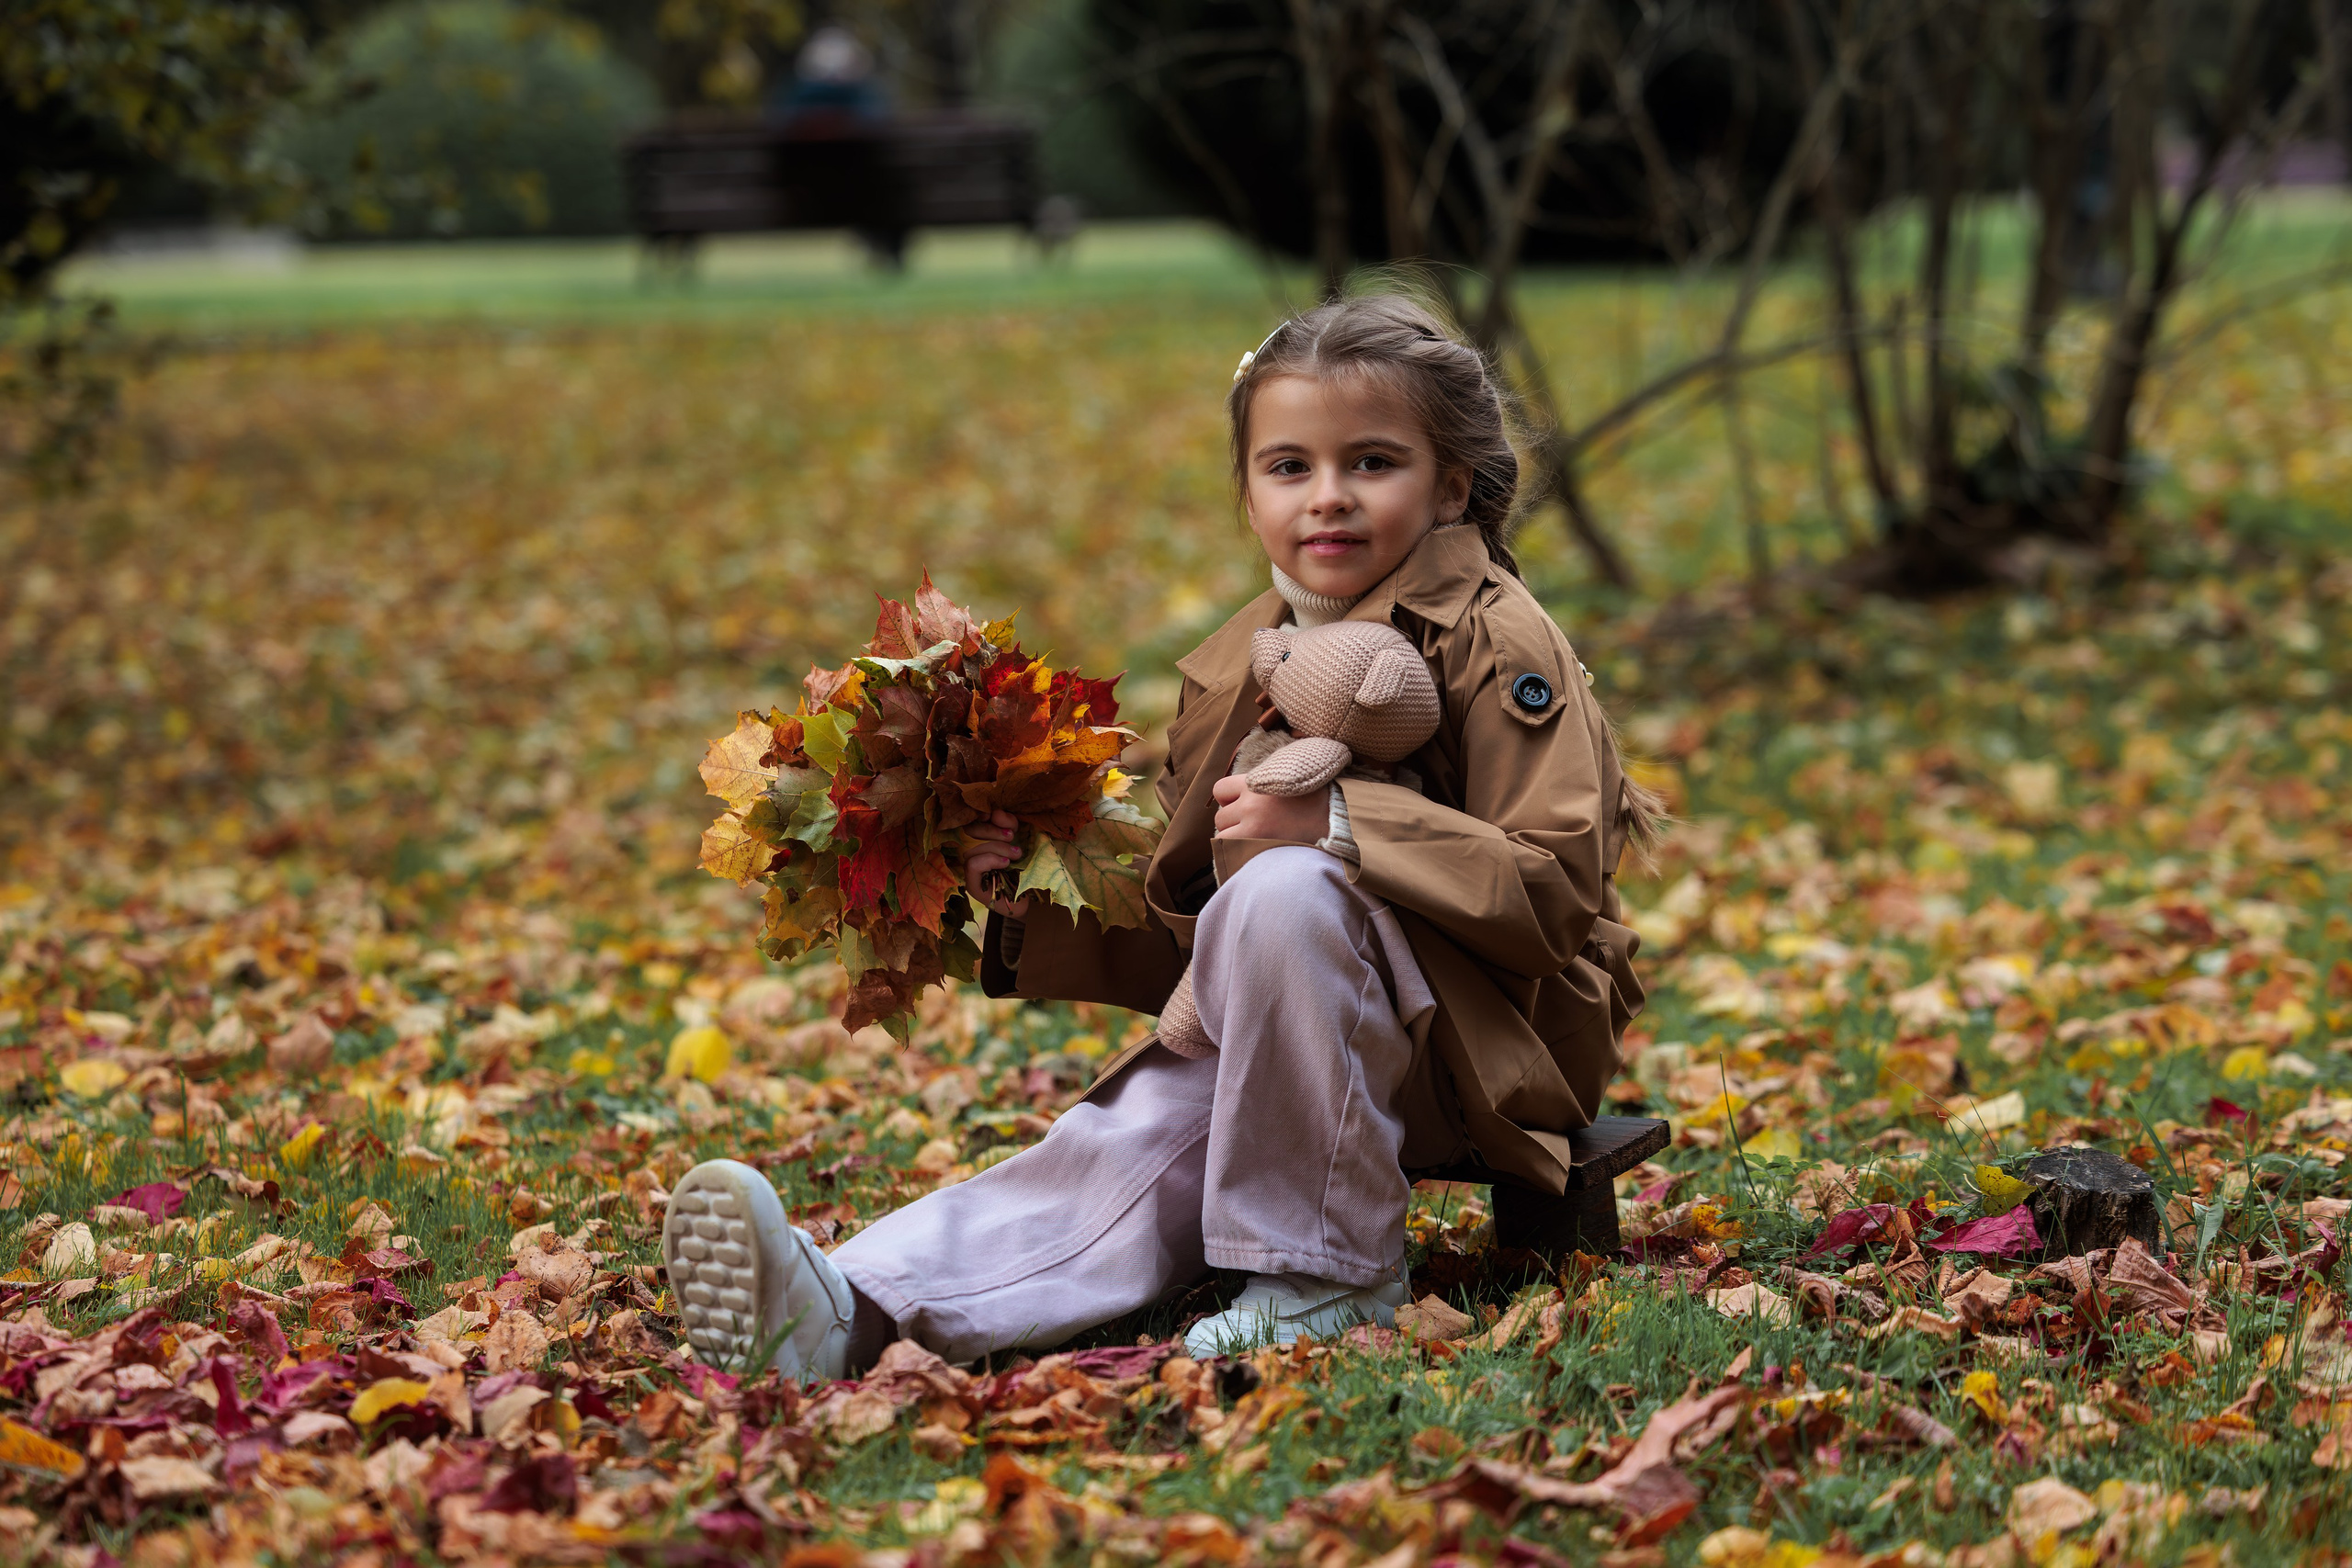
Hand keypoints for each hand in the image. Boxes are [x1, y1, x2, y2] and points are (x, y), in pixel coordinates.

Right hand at [961, 808, 1029, 918]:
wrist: (1028, 895)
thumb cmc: (1021, 866)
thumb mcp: (1017, 839)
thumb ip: (1008, 824)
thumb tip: (996, 813)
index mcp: (977, 837)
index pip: (971, 820)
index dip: (982, 815)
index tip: (995, 816)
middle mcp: (967, 851)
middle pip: (969, 830)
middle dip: (993, 831)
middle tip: (1012, 838)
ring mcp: (967, 868)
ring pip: (972, 847)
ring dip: (998, 847)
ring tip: (1016, 854)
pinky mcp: (971, 883)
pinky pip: (973, 863)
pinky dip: (991, 860)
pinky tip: (1005, 863)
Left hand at [1211, 775, 1330, 841]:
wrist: (1337, 819)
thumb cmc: (1316, 800)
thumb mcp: (1288, 779)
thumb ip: (1263, 783)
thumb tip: (1242, 794)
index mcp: (1257, 781)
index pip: (1219, 789)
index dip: (1228, 800)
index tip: (1243, 808)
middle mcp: (1251, 801)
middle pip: (1220, 816)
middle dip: (1233, 823)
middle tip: (1256, 828)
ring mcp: (1253, 823)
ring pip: (1223, 835)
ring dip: (1236, 839)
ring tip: (1259, 840)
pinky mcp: (1258, 842)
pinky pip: (1231, 849)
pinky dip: (1240, 852)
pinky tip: (1257, 850)